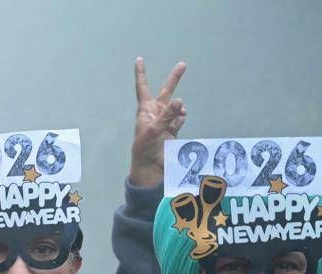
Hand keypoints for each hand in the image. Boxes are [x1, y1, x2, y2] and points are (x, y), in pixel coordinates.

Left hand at [129, 57, 186, 187]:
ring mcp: (165, 120)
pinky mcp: (173, 128)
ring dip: (179, 110)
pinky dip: (181, 120)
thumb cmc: (145, 147)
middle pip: (166, 91)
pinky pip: (181, 118)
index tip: (139, 59)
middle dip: (175, 78)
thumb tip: (179, 100)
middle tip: (183, 64)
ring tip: (174, 121)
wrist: (150, 165)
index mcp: (145, 110)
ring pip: (177, 107)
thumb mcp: (154, 130)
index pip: (143, 88)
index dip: (142, 73)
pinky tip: (177, 126)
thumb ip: (168, 115)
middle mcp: (155, 112)